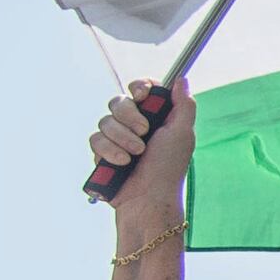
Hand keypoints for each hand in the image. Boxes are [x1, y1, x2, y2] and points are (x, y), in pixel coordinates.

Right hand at [92, 86, 196, 221]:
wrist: (148, 199)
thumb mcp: (182, 134)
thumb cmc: (169, 168)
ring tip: (136, 154)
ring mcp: (117, 139)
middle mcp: (135, 125)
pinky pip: (95, 139)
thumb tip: (181, 80)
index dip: (139, 86)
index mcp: (156, 117)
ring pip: (105, 121)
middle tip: (144, 133)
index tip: (141, 94)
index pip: (141, 89)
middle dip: (129, 116)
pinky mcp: (103, 153)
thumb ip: (184, 105)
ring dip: (122, 138)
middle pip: (118, 101)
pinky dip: (109, 151)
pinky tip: (121, 162)